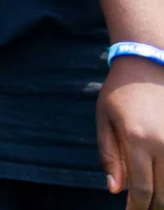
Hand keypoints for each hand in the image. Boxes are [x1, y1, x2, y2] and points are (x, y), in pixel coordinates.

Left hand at [98, 55, 163, 207]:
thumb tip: (114, 190)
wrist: (149, 66)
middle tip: (142, 208)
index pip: (142, 189)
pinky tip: (163, 183)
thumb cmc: (120, 93)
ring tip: (153, 199)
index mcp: (138, 140)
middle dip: (153, 207)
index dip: (138, 207)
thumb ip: (109, 156)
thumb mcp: (104, 120)